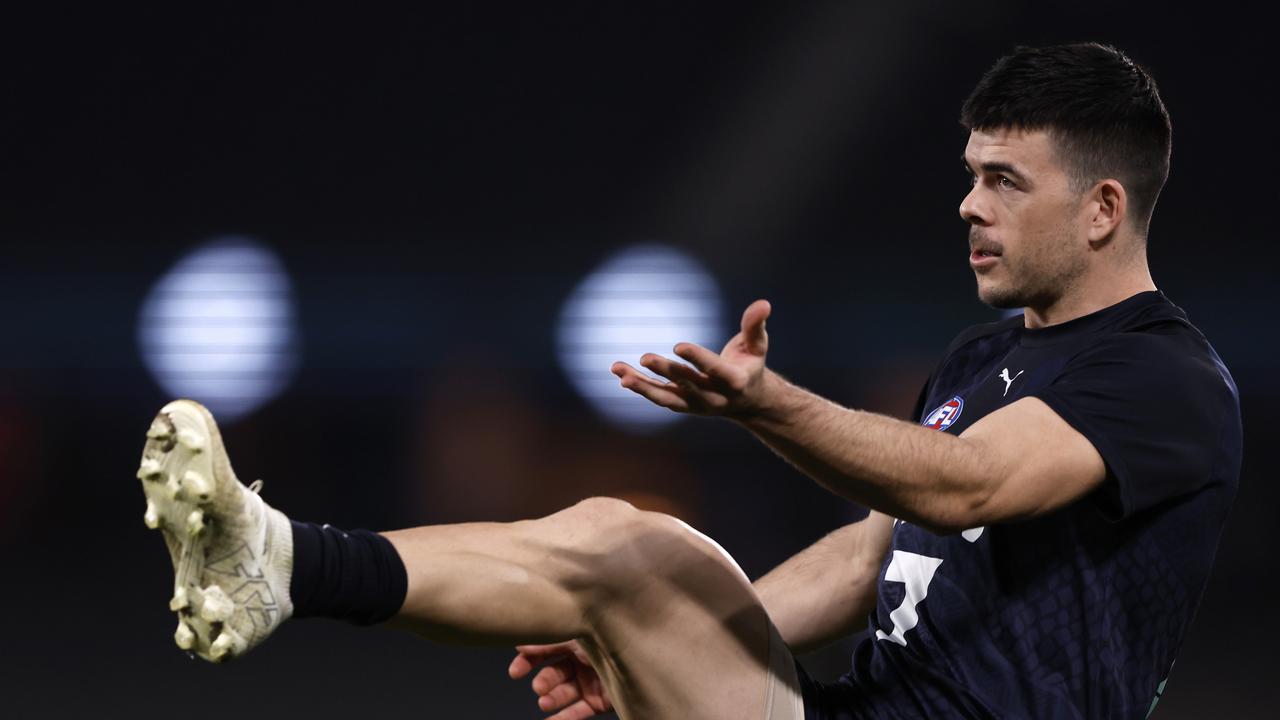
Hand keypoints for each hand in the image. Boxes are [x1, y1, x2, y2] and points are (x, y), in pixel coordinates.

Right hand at [508, 640, 612, 718]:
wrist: (648, 662)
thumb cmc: (616, 640)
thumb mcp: (580, 636)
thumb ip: (550, 639)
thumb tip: (519, 642)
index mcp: (578, 638)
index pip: (547, 648)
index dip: (529, 659)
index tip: (515, 672)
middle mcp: (583, 660)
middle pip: (554, 672)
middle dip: (543, 681)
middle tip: (538, 688)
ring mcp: (591, 681)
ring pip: (563, 693)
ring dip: (551, 698)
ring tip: (545, 702)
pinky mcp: (599, 701)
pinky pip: (577, 711)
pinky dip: (563, 718)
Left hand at [611, 299, 771, 417]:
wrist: (748, 402)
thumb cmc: (750, 365)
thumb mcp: (757, 346)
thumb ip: (755, 326)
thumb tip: (763, 303)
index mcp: (734, 381)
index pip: (714, 369)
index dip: (697, 358)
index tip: (677, 345)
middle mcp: (713, 397)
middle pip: (687, 382)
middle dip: (665, 371)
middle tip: (644, 358)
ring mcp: (695, 404)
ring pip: (666, 396)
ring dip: (642, 385)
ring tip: (619, 372)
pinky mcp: (682, 405)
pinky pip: (658, 396)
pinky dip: (640, 387)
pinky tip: (620, 374)